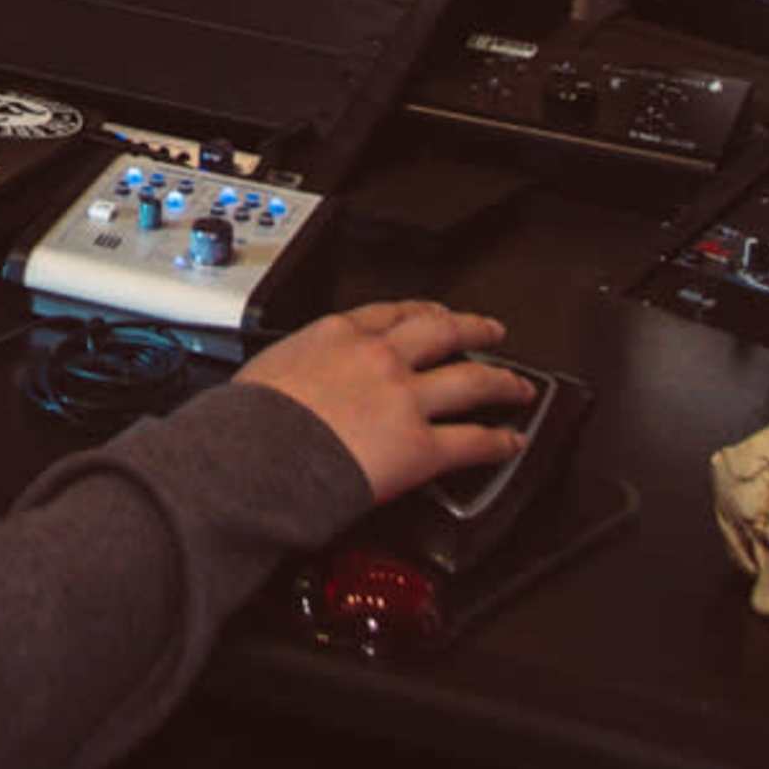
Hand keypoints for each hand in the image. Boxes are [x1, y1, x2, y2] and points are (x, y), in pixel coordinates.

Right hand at [233, 300, 536, 504]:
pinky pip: (471, 442)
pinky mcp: (420, 447)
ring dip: (502, 381)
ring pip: (471, 380)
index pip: (393, 313)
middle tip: (491, 331)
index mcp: (340, 335)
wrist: (256, 456)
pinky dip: (497, 443)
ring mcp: (406, 400)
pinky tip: (510, 443)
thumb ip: (296, 368)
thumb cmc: (250, 421)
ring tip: (518, 386)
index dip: (422, 312)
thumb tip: (291, 383)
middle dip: (473, 329)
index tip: (433, 313)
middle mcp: (381, 358)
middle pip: (443, 332)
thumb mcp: (267, 370)